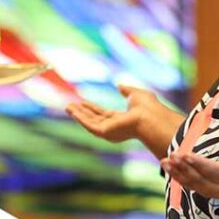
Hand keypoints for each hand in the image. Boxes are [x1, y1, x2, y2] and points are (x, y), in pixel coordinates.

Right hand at [66, 84, 183, 154]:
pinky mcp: (104, 132)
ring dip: (78, 115)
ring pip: (90, 122)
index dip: (93, 108)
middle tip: (70, 105)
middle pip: (94, 119)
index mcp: (123, 119)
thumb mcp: (137, 95)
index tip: (83, 102)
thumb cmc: (148, 107)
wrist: (150, 117)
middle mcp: (114, 127)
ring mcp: (109, 131)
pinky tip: (72, 111)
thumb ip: (127, 91)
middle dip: (82, 112)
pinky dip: (80, 118)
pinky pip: (89, 125)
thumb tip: (119, 86)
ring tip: (68, 107)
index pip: (104, 114)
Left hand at [161, 142, 218, 215]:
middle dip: (185, 168)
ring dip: (178, 173)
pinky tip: (168, 166)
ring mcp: (214, 191)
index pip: (214, 172)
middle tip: (172, 155)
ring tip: (165, 161)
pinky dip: (178, 175)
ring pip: (193, 184)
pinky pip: (190, 184)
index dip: (200, 164)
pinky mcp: (207, 189)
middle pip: (201, 180)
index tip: (186, 154)